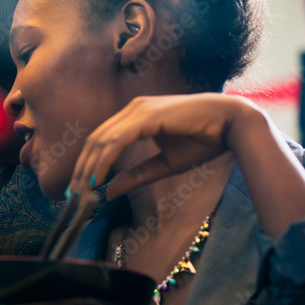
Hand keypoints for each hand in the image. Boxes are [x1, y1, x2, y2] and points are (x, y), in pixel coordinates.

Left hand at [69, 93, 258, 197]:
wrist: (232, 125)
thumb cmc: (204, 140)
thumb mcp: (164, 165)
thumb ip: (137, 176)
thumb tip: (108, 192)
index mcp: (136, 117)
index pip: (101, 141)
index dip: (87, 164)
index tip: (79, 189)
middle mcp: (133, 109)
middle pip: (95, 140)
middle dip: (81, 169)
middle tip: (72, 195)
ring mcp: (139, 109)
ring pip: (102, 140)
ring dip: (89, 168)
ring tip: (82, 192)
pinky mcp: (147, 115)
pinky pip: (117, 140)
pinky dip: (104, 160)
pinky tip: (97, 179)